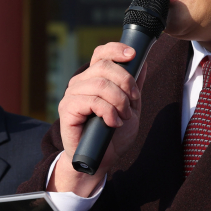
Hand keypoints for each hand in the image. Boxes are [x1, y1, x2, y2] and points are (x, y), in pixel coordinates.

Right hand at [49, 42, 146, 195]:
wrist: (101, 160)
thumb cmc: (113, 135)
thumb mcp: (131, 108)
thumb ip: (134, 86)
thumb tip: (143, 62)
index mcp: (93, 78)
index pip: (101, 53)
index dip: (116, 49)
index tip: (133, 55)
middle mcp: (80, 83)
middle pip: (104, 67)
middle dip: (125, 82)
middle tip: (133, 102)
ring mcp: (72, 95)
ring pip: (100, 84)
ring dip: (119, 101)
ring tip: (124, 117)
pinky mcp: (67, 109)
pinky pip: (92, 101)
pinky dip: (108, 112)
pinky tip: (113, 123)